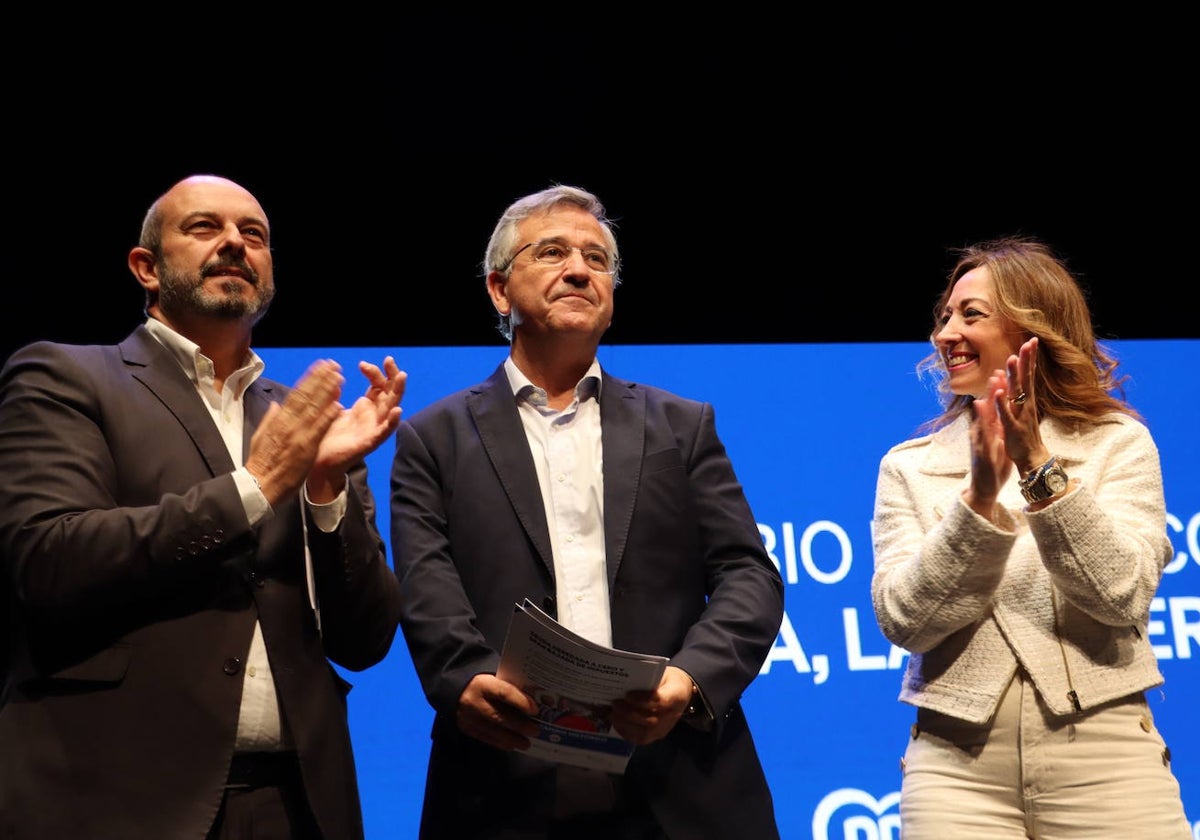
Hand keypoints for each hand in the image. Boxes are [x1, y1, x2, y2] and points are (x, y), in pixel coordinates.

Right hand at [245, 359, 344, 505]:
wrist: (259, 485)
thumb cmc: (261, 463)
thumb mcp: (261, 436)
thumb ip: (270, 418)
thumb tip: (276, 404)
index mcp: (279, 420)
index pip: (296, 394)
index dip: (310, 379)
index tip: (320, 367)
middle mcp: (289, 423)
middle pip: (307, 396)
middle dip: (321, 379)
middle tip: (334, 365)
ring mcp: (298, 435)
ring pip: (314, 408)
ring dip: (328, 392)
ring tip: (339, 378)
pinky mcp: (305, 448)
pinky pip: (319, 430)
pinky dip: (328, 417)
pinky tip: (338, 405)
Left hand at [308, 356, 406, 501]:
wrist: (320, 462)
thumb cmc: (327, 437)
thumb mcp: (331, 408)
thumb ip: (334, 393)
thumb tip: (335, 374)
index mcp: (366, 407)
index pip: (378, 385)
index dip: (374, 372)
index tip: (362, 364)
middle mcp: (373, 416)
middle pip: (390, 392)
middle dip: (392, 375)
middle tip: (388, 359)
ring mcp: (374, 429)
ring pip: (392, 408)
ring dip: (398, 392)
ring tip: (402, 376)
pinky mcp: (370, 442)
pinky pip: (385, 432)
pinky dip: (392, 422)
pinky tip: (398, 412)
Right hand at [456, 673, 540, 750]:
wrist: (453, 691)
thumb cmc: (480, 684)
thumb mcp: (493, 679)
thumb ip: (509, 687)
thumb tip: (534, 699)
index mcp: (482, 684)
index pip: (504, 692)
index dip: (521, 702)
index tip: (535, 710)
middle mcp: (474, 701)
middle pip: (499, 716)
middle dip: (519, 726)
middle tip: (535, 731)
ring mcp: (468, 717)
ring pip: (493, 731)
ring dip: (512, 739)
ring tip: (526, 743)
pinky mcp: (466, 728)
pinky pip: (485, 738)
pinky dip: (500, 743)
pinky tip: (511, 746)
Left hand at [610, 665, 694, 745]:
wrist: (680, 693)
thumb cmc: (667, 680)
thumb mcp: (662, 672)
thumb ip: (647, 678)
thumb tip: (625, 681)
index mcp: (676, 697)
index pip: (660, 702)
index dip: (642, 700)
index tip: (627, 695)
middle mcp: (671, 717)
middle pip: (650, 721)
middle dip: (629, 713)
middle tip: (615, 703)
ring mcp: (664, 729)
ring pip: (644, 733)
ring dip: (625, 724)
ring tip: (612, 713)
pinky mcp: (656, 736)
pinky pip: (640, 739)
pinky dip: (625, 731)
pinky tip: (616, 721)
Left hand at [993, 337, 1050, 474]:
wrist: (1032, 459)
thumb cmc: (1025, 434)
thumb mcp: (1020, 412)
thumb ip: (1017, 395)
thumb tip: (1014, 377)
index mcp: (1026, 401)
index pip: (1029, 376)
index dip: (1029, 359)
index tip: (1031, 341)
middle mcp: (1026, 406)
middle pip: (1026, 380)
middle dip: (1026, 361)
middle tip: (1029, 342)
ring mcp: (1020, 417)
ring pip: (1017, 394)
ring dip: (1014, 377)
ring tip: (1011, 360)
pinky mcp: (1013, 429)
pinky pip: (1006, 415)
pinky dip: (1002, 404)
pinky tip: (998, 392)